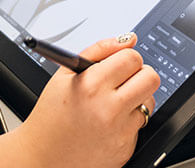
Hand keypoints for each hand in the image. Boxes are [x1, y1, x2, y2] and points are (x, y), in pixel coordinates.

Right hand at [13, 34, 160, 167]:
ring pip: (150, 101)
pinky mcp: (126, 148)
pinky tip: (108, 124)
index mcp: (91, 85)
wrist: (43, 157)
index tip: (120, 65)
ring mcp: (119, 131)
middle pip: (151, 78)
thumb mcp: (65, 74)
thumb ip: (99, 49)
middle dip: (141, 74)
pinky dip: (128, 122)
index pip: (133, 58)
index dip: (127, 58)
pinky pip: (140, 125)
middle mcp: (108, 108)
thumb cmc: (52, 115)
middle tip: (125, 80)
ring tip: (113, 104)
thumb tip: (129, 39)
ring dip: (137, 99)